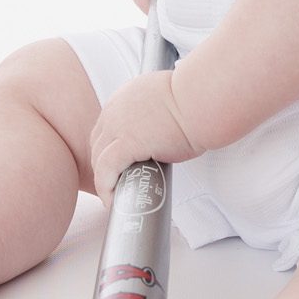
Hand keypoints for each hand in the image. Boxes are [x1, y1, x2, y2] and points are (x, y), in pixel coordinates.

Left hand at [89, 68, 204, 202]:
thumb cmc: (194, 102)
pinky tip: (113, 200)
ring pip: (98, 159)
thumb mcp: (164, 102)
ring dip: (104, 180)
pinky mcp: (127, 143)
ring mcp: (117, 125)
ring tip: (115, 197)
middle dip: (103, 166)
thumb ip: (153, 116)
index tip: (116, 165)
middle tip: (115, 184)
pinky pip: (106, 170)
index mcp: (124, 99)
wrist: (201, 100)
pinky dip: (106, 187)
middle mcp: (115, 110)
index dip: (107, 149)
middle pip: (97, 144)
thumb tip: (161, 134)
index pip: (105, 128)